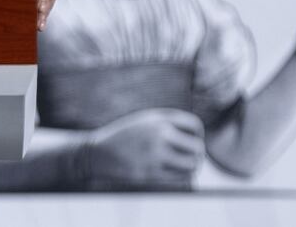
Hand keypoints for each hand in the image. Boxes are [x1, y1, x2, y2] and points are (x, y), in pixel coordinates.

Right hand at [86, 108, 205, 186]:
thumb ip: (168, 124)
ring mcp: (154, 154)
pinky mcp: (150, 172)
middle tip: (193, 157)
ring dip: (193, 167)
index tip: (191, 139)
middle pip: (197, 147)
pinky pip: (179, 177)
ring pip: (191, 165)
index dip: (198, 134)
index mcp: (158, 119)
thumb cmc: (125, 136)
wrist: (98, 152)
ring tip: (188, 166)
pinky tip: (177, 173)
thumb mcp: (144, 121)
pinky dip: (183, 176)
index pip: (194, 125)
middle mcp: (158, 134)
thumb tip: (197, 137)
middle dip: (198, 153)